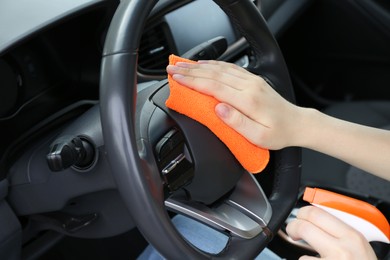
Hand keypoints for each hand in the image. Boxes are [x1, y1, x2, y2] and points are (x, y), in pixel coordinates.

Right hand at [166, 60, 306, 149]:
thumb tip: (218, 109)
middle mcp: (249, 86)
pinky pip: (230, 67)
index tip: (176, 78)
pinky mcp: (253, 80)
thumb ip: (237, 122)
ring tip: (182, 65)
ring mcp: (251, 80)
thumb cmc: (278, 133)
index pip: (214, 86)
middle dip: (190, 71)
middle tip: (172, 69)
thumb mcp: (259, 136)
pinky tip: (204, 64)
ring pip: (220, 68)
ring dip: (199, 66)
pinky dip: (214, 64)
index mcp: (247, 100)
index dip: (192, 81)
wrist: (296, 123)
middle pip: (214, 74)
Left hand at [286, 206, 376, 259]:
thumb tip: (315, 219)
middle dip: (293, 228)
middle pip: (303, 227)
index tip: (300, 216)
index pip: (317, 213)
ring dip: (304, 259)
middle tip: (293, 233)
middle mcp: (342, 251)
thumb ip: (340, 232)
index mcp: (352, 237)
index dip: (303, 213)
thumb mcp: (360, 247)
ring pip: (301, 255)